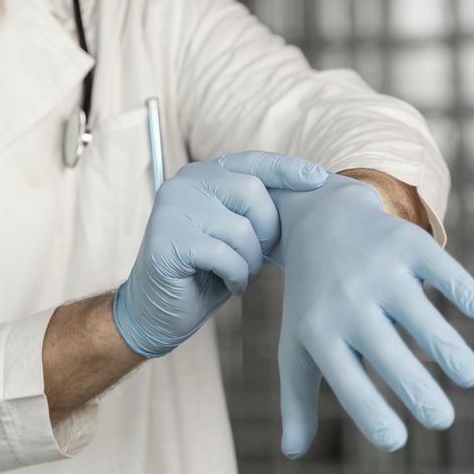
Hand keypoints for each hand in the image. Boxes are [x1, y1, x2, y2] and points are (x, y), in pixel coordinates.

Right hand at [113, 152, 327, 358]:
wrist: (156, 311)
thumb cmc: (204, 273)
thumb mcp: (234, 233)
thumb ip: (254, 210)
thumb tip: (308, 192)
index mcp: (202, 175)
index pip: (252, 162)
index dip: (287, 170)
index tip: (318, 180)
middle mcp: (184, 183)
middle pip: (252, 191)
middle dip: (267, 231)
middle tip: (257, 258)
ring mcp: (172, 208)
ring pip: (241, 228)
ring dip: (250, 262)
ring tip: (237, 275)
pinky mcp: (167, 238)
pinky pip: (224, 255)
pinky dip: (236, 277)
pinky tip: (228, 284)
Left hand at [270, 174, 473, 456]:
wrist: (317, 222)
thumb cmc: (311, 299)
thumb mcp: (295, 343)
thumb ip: (296, 399)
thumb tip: (292, 452)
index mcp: (318, 330)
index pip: (346, 383)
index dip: (372, 416)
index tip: (396, 441)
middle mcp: (346, 300)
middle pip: (390, 357)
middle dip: (420, 394)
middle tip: (441, 420)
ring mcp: (377, 270)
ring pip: (423, 318)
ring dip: (451, 352)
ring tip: (468, 377)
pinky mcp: (405, 243)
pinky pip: (442, 271)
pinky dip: (464, 291)